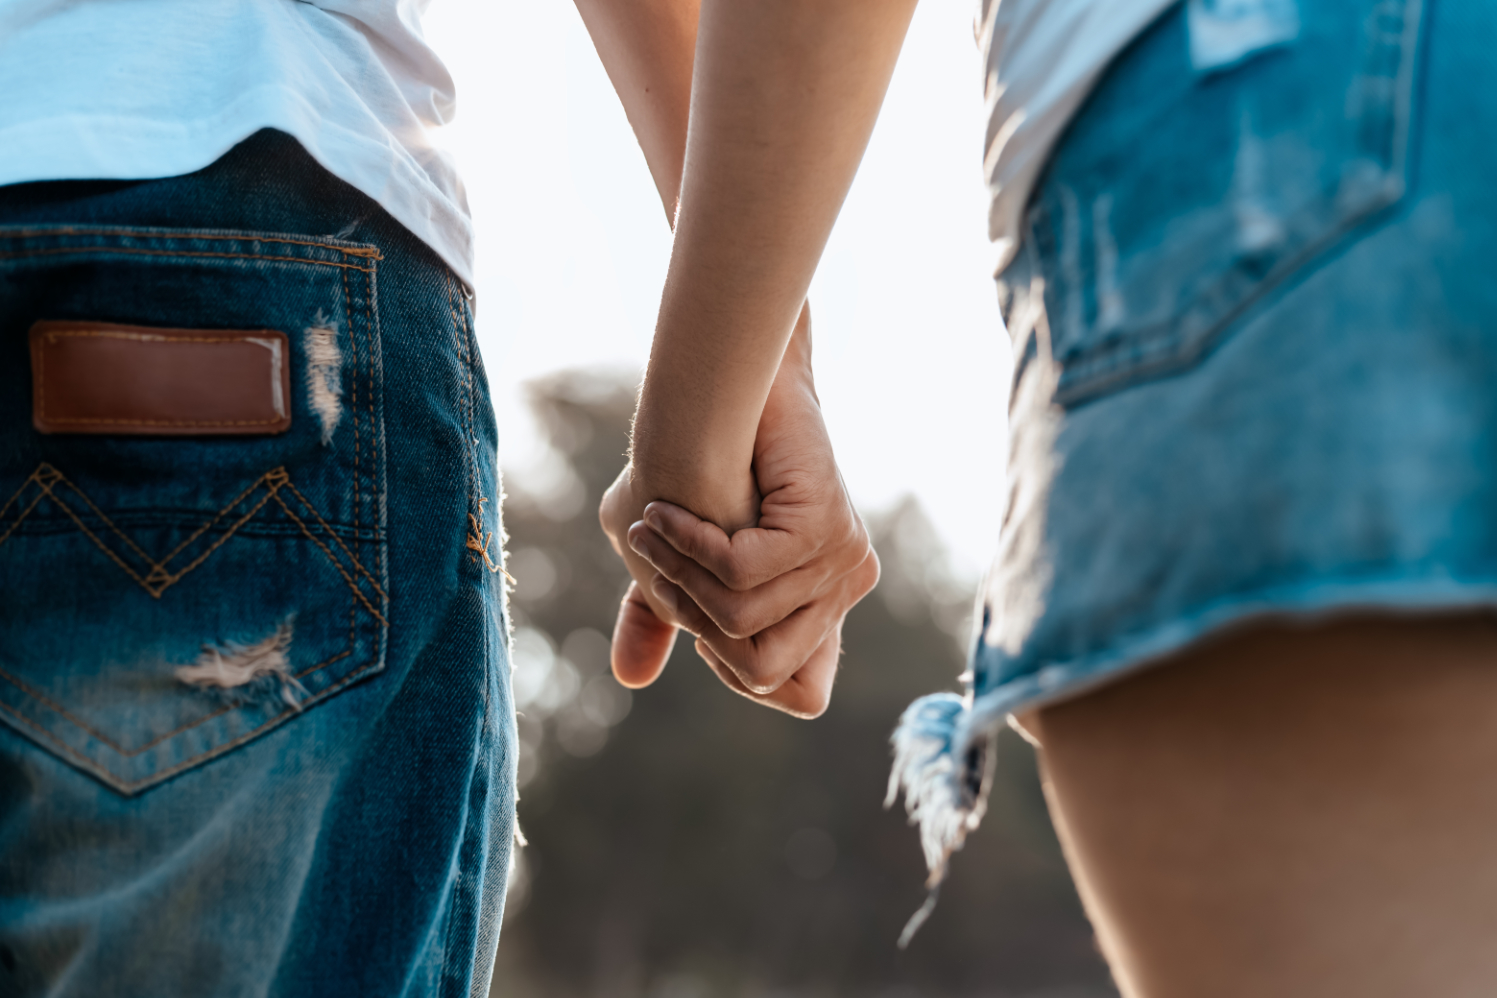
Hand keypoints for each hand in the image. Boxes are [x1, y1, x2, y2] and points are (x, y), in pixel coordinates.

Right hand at [624, 313, 878, 716]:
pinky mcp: (825, 527)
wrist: (733, 389)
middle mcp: (842, 591)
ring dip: (676, 574)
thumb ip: (664, 618)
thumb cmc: (700, 470)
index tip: (698, 629)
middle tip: (660, 567)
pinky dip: (687, 544)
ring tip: (649, 528)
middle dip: (695, 625)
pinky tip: (662, 514)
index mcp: (818, 608)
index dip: (741, 677)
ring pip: (738, 620)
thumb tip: (631, 679)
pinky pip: (740, 572)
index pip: (805, 695)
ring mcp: (841, 561)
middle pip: (765, 673)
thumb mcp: (676, 560)